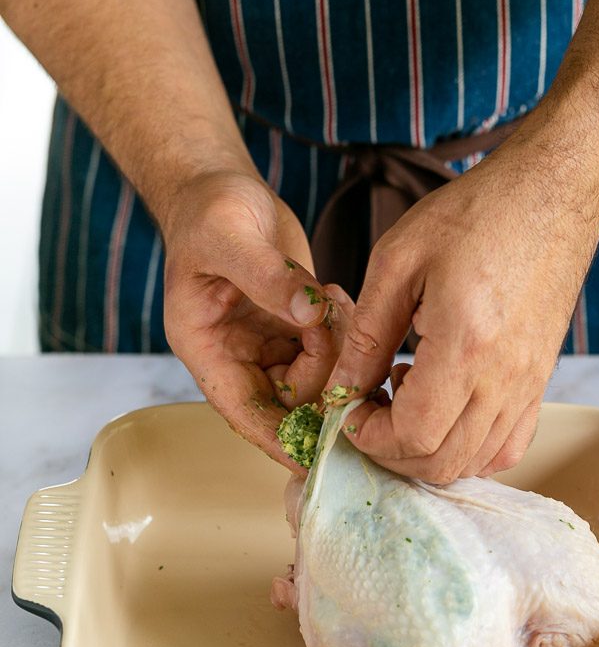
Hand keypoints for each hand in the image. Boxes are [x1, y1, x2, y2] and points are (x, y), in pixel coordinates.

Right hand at [163, 170, 345, 472]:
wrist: (223, 189)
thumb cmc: (209, 211)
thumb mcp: (229, 236)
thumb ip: (266, 276)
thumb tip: (309, 313)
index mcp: (209, 352)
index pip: (247, 415)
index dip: (283, 440)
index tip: (322, 458)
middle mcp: (240, 360)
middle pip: (293, 401)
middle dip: (323, 374)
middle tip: (332, 326)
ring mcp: (270, 349)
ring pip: (319, 377)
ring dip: (337, 346)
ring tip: (330, 297)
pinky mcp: (295, 332)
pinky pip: (331, 351)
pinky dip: (342, 329)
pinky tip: (334, 294)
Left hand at [325, 127, 598, 483]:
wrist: (552, 196)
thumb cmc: (475, 215)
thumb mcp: (397, 262)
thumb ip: (366, 335)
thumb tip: (340, 391)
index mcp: (466, 346)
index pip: (414, 435)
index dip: (369, 438)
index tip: (348, 411)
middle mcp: (504, 379)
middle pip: (441, 463)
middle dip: (390, 452)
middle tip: (367, 413)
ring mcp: (528, 387)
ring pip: (473, 463)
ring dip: (426, 451)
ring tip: (404, 400)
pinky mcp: (539, 384)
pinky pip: (506, 449)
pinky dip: (466, 450)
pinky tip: (443, 411)